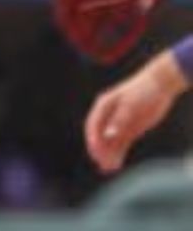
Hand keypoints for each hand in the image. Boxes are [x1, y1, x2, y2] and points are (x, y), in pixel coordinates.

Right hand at [85, 53, 187, 173]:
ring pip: (110, 142)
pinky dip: (118, 154)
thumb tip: (108, 134)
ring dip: (109, 155)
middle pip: (100, 136)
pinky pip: (121, 144)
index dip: (93, 140)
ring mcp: (119, 122)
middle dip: (100, 151)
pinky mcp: (130, 129)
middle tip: (102, 164)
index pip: (93, 125)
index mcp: (104, 106)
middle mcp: (109, 116)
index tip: (95, 152)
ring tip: (109, 169)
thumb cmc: (144, 91)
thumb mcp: (131, 105)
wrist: (161, 85)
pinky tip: (117, 164)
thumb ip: (119, 120)